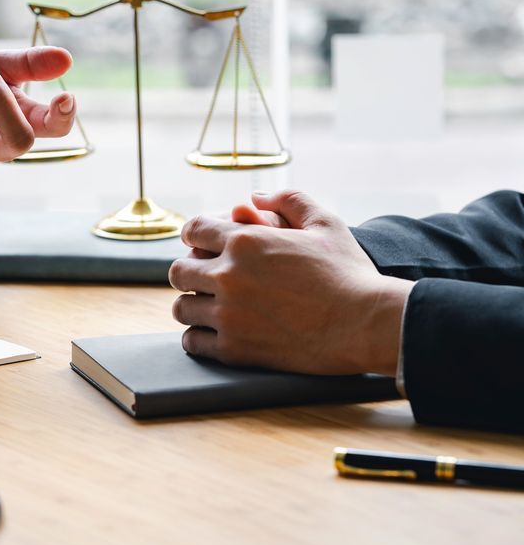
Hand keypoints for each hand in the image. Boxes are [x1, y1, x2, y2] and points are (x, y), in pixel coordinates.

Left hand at [169, 190, 412, 375]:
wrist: (366, 324)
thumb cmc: (349, 272)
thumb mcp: (325, 223)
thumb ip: (288, 200)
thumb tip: (256, 195)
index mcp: (244, 241)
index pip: (193, 231)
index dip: (195, 236)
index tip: (200, 246)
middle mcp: (228, 276)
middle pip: (178, 271)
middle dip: (189, 272)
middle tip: (204, 279)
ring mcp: (228, 315)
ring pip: (182, 308)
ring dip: (193, 305)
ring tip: (209, 307)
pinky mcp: (234, 349)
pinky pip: (192, 342)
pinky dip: (199, 337)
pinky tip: (215, 333)